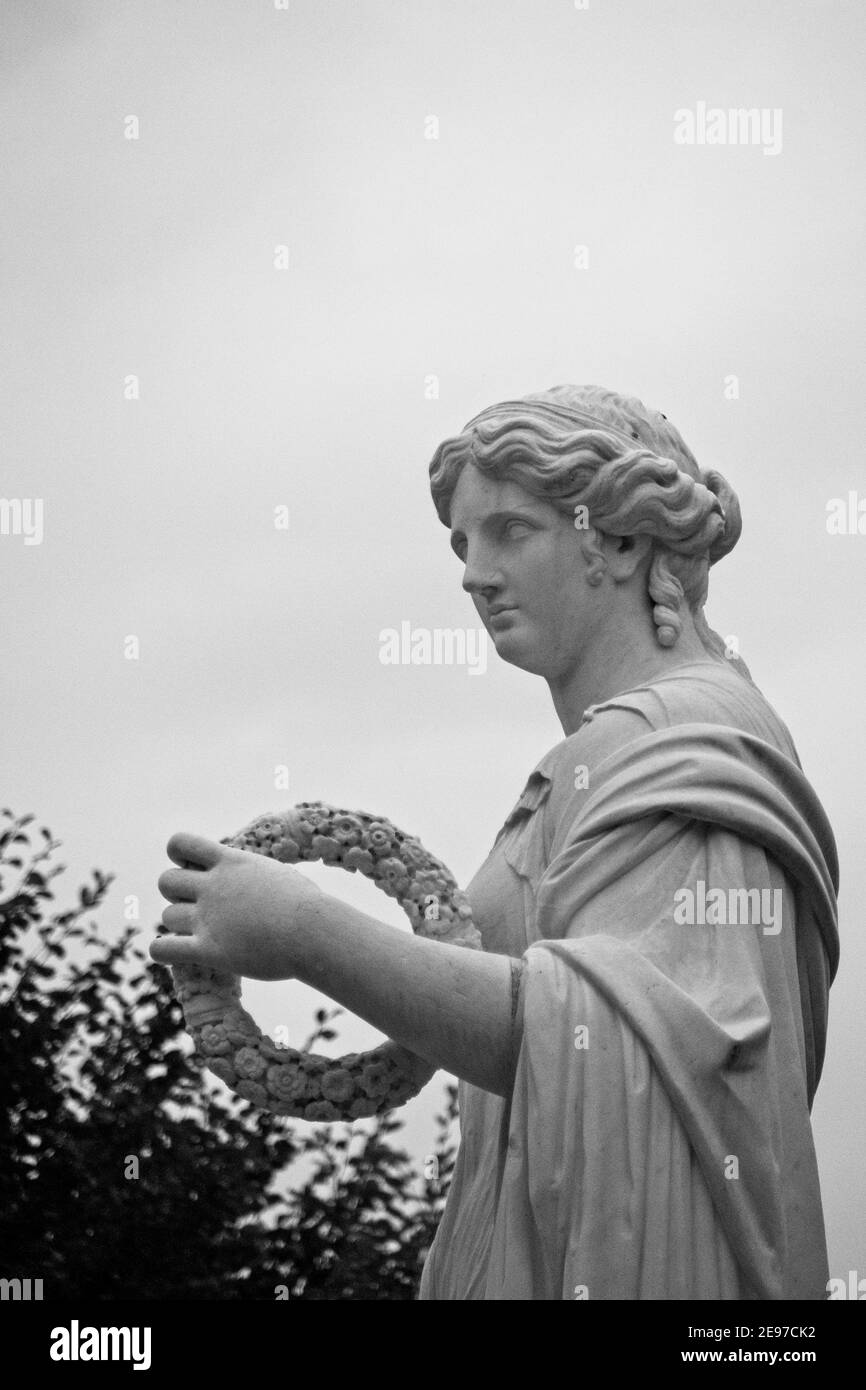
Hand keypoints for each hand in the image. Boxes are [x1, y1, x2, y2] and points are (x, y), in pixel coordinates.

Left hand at [150, 832, 321, 980]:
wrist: (314, 932)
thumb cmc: (307, 905)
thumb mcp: (276, 874)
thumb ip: (252, 874)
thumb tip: (251, 878)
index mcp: (230, 861)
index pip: (179, 843)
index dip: (179, 856)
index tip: (195, 870)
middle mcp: (214, 886)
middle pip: (166, 881)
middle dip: (177, 894)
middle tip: (199, 907)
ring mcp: (208, 917)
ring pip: (166, 916)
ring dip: (178, 926)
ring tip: (200, 933)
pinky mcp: (209, 949)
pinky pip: (163, 949)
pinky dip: (162, 951)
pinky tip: (173, 953)